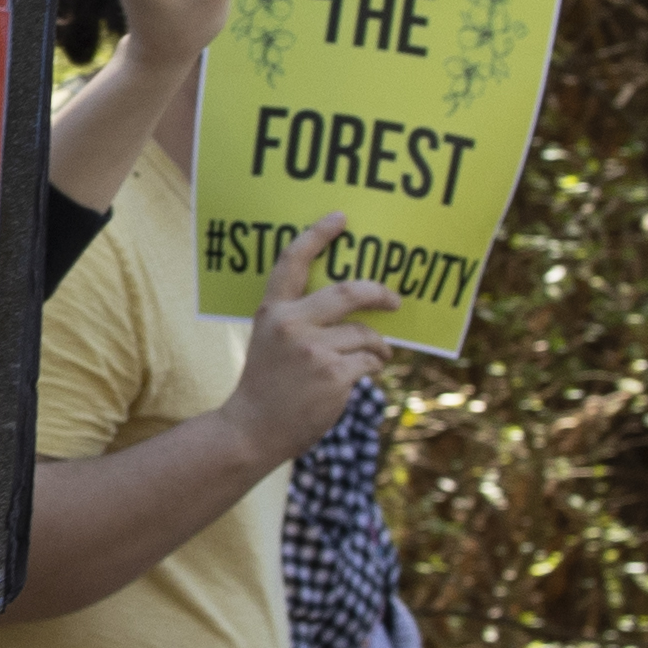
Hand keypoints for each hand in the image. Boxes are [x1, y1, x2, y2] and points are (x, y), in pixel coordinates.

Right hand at [230, 219, 402, 459]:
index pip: (292, 261)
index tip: (341, 218)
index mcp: (272, 312)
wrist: (253, 430)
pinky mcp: (334, 374)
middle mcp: (291, 325)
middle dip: (380, 293)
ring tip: (377, 355)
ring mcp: (313, 350)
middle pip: (349, 291)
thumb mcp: (272, 341)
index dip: (317, 235)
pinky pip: (370, 360)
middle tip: (394, 299)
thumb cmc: (267, 385)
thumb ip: (299, 319)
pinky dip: (373, 366)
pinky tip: (363, 374)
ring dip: (378, 346)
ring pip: (365, 334)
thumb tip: (354, 303)